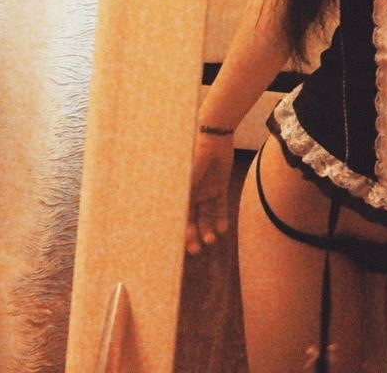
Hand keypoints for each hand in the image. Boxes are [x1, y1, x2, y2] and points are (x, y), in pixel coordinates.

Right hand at [185, 131, 234, 254]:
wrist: (214, 135)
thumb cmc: (192, 155)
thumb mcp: (182, 179)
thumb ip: (175, 198)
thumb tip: (163, 220)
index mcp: (178, 191)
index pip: (176, 217)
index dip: (177, 231)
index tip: (178, 247)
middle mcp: (191, 192)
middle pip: (190, 220)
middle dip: (192, 236)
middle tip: (197, 250)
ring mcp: (206, 189)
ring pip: (206, 216)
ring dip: (208, 229)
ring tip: (211, 239)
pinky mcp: (220, 184)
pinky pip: (220, 205)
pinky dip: (222, 218)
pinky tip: (223, 230)